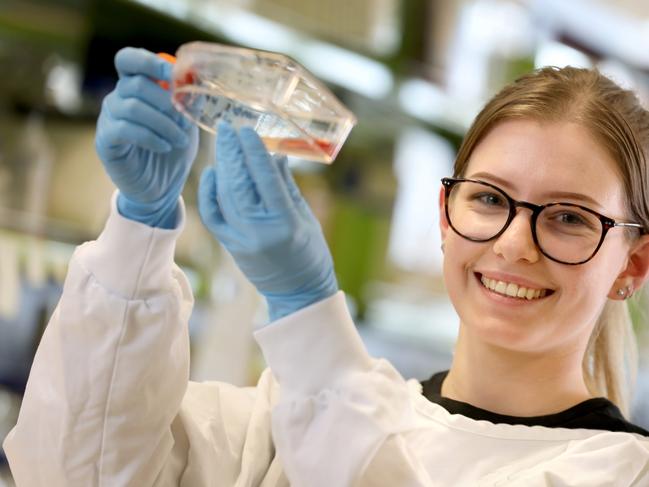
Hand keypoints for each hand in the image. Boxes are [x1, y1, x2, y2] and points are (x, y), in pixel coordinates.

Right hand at [95, 47, 198, 227]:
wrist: (162, 187)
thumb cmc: (173, 150)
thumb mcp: (186, 122)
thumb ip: (189, 100)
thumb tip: (196, 76)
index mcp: (135, 86)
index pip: (129, 60)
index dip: (148, 61)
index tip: (174, 75)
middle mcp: (117, 98)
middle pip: (137, 83)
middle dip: (167, 102)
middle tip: (186, 122)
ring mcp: (109, 118)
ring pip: (132, 107)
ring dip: (163, 123)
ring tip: (180, 139)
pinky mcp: (106, 141)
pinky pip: (125, 129)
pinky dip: (150, 136)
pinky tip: (165, 146)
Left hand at [198, 122, 337, 320]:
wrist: (298, 294)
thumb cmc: (311, 255)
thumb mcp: (307, 218)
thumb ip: (288, 186)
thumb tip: (274, 156)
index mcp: (285, 223)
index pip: (264, 179)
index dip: (253, 151)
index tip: (246, 129)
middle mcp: (258, 230)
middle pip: (239, 183)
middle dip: (231, 152)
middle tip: (226, 127)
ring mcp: (240, 240)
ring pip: (224, 195)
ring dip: (221, 166)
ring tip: (222, 143)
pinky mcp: (229, 246)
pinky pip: (212, 215)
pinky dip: (209, 192)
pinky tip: (212, 173)